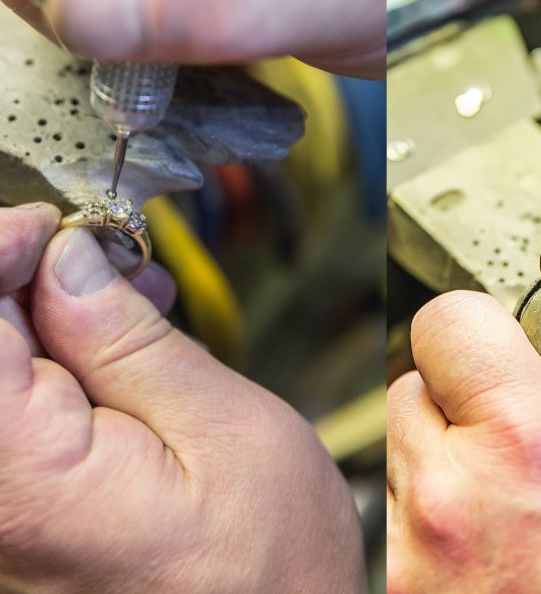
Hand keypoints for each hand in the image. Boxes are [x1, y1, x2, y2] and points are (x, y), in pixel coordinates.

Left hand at [0, 204, 364, 592]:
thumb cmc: (266, 572)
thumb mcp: (222, 427)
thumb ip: (127, 340)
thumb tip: (64, 259)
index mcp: (19, 481)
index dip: (1, 251)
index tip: (58, 228)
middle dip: (23, 283)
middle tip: (106, 261)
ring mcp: (0, 526)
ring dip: (39, 325)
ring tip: (127, 304)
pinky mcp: (17, 528)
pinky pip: (10, 422)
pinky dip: (45, 374)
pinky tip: (107, 356)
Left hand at [387, 290, 540, 593]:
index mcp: (526, 442)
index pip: (447, 321)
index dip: (482, 321)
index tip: (510, 342)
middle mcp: (449, 490)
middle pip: (416, 382)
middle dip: (465, 393)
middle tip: (522, 429)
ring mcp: (412, 549)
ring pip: (402, 451)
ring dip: (447, 455)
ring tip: (516, 499)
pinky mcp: (396, 589)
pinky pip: (399, 517)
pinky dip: (437, 513)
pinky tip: (497, 543)